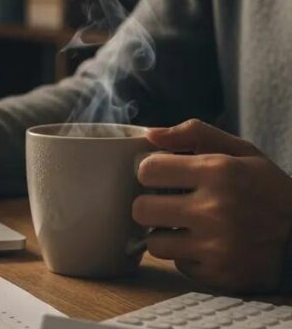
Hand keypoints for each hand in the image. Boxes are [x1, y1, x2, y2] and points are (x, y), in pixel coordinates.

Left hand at [134, 119, 291, 291]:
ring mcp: (217, 246)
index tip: (162, 176)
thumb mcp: (242, 153)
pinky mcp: (218, 274)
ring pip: (153, 243)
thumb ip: (195, 134)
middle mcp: (216, 210)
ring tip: (187, 227)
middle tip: (169, 204)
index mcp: (219, 172)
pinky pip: (178, 264)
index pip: (147, 169)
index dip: (150, 172)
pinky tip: (208, 246)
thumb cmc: (267, 190)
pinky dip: (188, 256)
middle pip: (141, 209)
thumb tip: (150, 134)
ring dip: (165, 235)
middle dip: (151, 205)